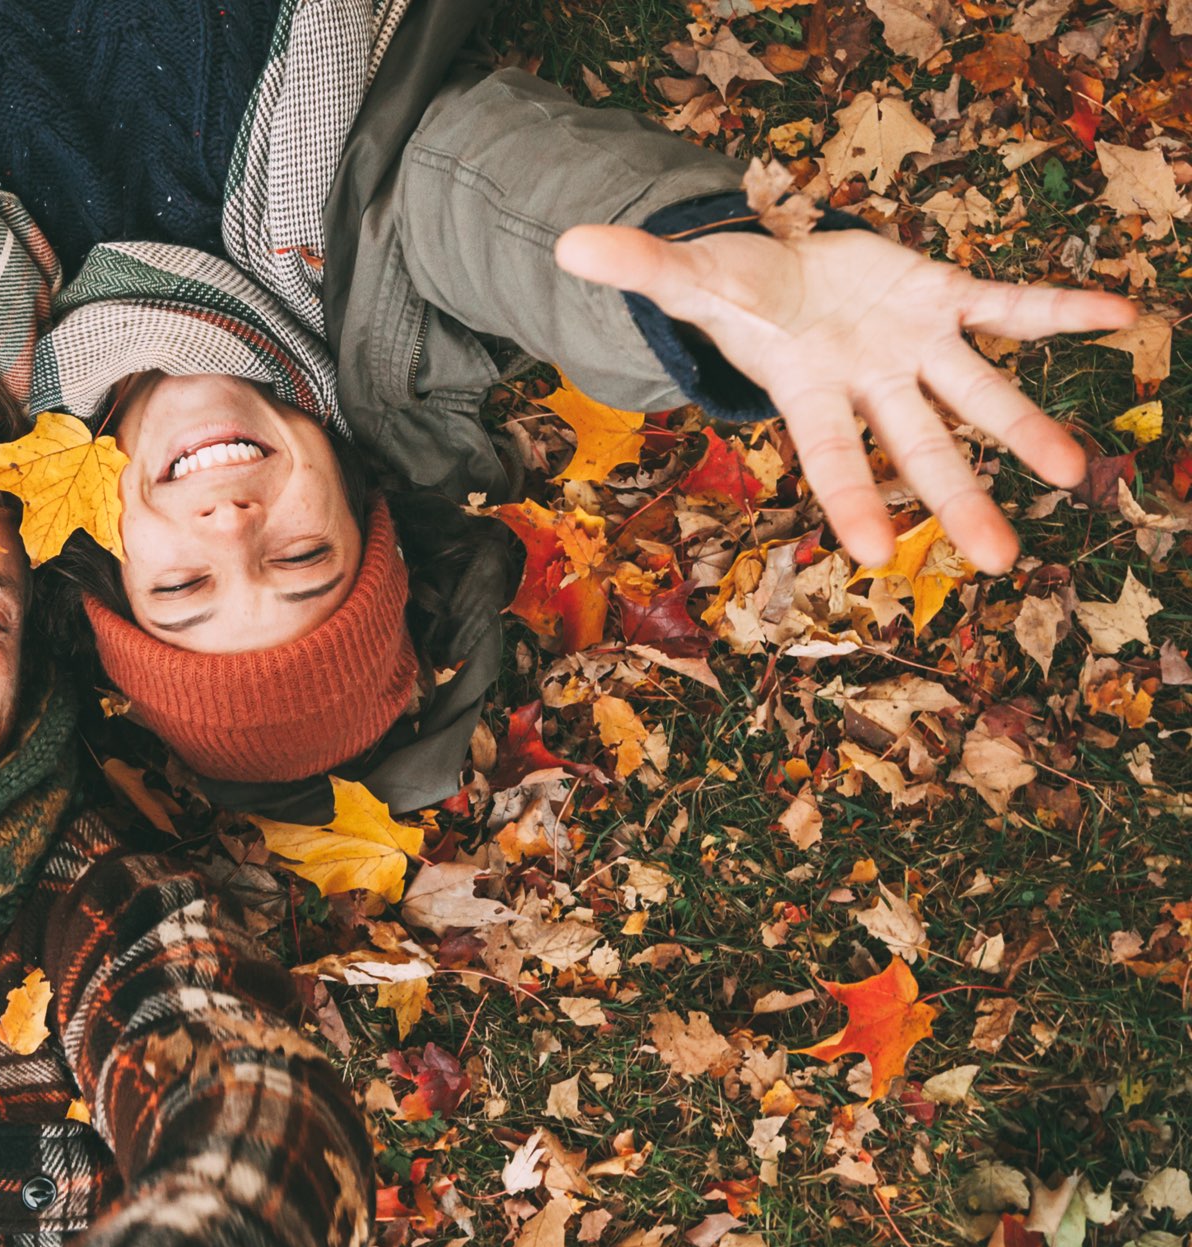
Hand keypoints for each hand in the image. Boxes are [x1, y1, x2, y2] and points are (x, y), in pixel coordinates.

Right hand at [554, 224, 1138, 572]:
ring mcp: (914, 347)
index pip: (829, 455)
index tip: (875, 555)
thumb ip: (642, 269)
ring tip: (1074, 471)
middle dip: (958, 499)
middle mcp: (870, 384)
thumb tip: (568, 245)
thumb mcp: (691, 281)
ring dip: (1025, 430)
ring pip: (977, 395)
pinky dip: (1060, 312)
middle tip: (999, 558)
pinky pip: (1008, 308)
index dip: (852, 499)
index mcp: (808, 391)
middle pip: (919, 447)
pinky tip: (1120, 317)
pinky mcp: (942, 301)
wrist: (782, 278)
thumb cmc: (737, 297)